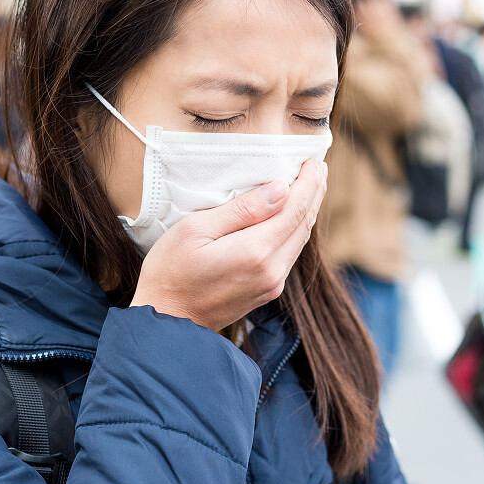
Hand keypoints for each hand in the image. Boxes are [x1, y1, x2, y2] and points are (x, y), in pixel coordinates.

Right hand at [130, 159, 327, 331]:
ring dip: (307, 211)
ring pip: (300, 240)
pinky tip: (292, 217)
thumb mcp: (196, 229)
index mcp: (256, 251)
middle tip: (318, 167)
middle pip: (303, 224)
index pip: (295, 208)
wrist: (165, 323)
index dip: (309, 182)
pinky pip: (289, 254)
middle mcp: (272, 271)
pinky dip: (296, 230)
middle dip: (314, 193)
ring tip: (311, 186)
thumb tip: (281, 190)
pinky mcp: (266, 292)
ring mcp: (271, 285)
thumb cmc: (170, 271)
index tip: (313, 161)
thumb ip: (242, 210)